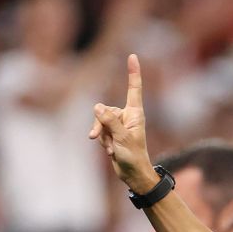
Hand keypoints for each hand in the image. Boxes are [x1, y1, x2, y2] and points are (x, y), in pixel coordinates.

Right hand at [89, 54, 154, 189]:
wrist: (133, 175)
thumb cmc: (134, 157)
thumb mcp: (122, 139)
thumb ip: (109, 121)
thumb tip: (97, 106)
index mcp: (136, 114)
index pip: (134, 89)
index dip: (133, 72)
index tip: (133, 56)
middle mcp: (127, 116)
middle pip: (106, 110)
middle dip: (102, 125)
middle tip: (110, 142)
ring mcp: (119, 124)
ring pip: (100, 121)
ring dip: (103, 136)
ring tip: (112, 149)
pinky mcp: (112, 133)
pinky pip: (99, 130)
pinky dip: (102, 141)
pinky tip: (110, 151)